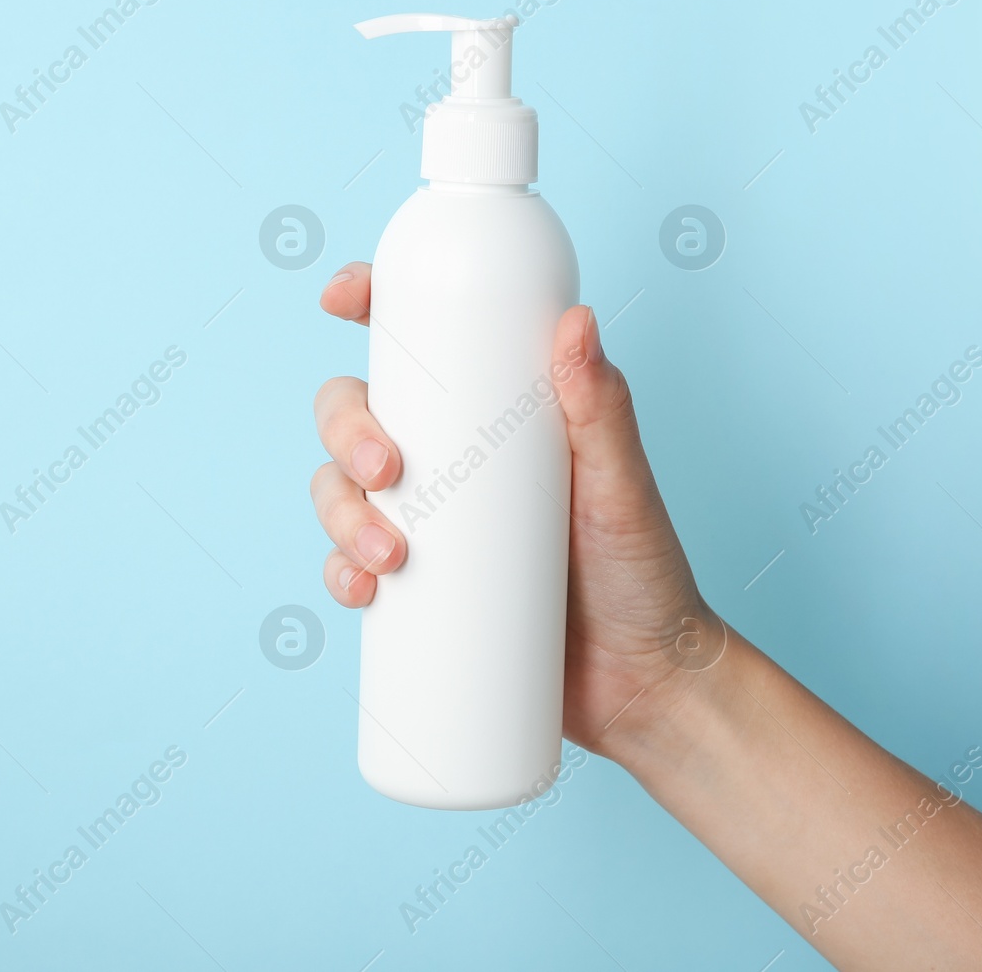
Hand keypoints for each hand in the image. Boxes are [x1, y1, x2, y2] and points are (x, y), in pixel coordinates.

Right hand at [312, 261, 716, 757]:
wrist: (641, 683)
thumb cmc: (643, 571)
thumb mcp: (624, 486)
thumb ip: (604, 407)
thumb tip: (576, 320)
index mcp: (494, 412)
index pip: (421, 343)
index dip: (370, 306)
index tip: (344, 298)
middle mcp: (449, 457)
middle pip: (355, 412)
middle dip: (345, 430)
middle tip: (386, 470)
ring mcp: (428, 522)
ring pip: (338, 488)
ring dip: (337, 512)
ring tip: (387, 556)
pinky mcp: (414, 590)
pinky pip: (347, 566)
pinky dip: (339, 572)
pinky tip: (361, 590)